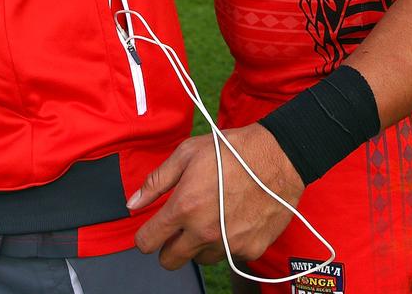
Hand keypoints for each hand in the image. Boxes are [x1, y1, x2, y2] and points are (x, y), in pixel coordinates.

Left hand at [129, 122, 303, 268]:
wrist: (278, 157)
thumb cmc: (232, 150)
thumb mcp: (188, 153)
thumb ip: (157, 181)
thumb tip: (133, 202)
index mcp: (184, 207)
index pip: (148, 242)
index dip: (145, 236)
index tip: (152, 229)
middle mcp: (204, 232)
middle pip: (169, 261)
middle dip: (168, 245)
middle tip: (179, 226)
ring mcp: (228, 244)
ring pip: (198, 260)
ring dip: (198, 245)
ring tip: (210, 216)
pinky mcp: (250, 250)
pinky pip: (228, 255)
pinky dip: (226, 243)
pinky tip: (233, 218)